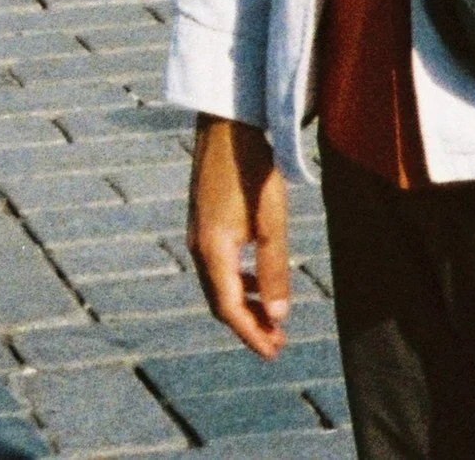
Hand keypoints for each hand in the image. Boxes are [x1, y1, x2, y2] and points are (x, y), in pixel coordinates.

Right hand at [187, 115, 289, 358]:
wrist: (226, 122)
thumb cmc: (252, 167)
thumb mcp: (271, 220)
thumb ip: (274, 269)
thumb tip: (277, 317)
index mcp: (212, 251)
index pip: (229, 310)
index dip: (251, 335)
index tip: (274, 352)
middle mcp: (198, 247)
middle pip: (220, 302)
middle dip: (247, 325)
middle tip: (276, 342)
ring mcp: (196, 233)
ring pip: (217, 285)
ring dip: (242, 305)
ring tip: (270, 316)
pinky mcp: (202, 221)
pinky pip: (216, 266)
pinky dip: (236, 282)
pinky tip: (256, 278)